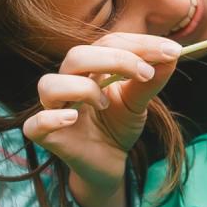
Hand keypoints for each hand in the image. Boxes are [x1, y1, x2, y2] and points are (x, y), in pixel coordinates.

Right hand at [20, 33, 181, 206]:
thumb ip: (151, 81)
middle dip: (115, 59)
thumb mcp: (139, 103)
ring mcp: (54, 109)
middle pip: (77, 56)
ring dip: (82, 89)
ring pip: (49, 85)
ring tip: (106, 103)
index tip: (172, 51)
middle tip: (146, 73)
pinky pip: (35, 123)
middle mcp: (68, 82)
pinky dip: (51, 118)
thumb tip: (171, 55)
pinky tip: (73, 119)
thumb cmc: (118, 127)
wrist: (109, 164)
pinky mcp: (46, 136)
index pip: (108, 43)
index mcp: (90, 68)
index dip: (139, 44)